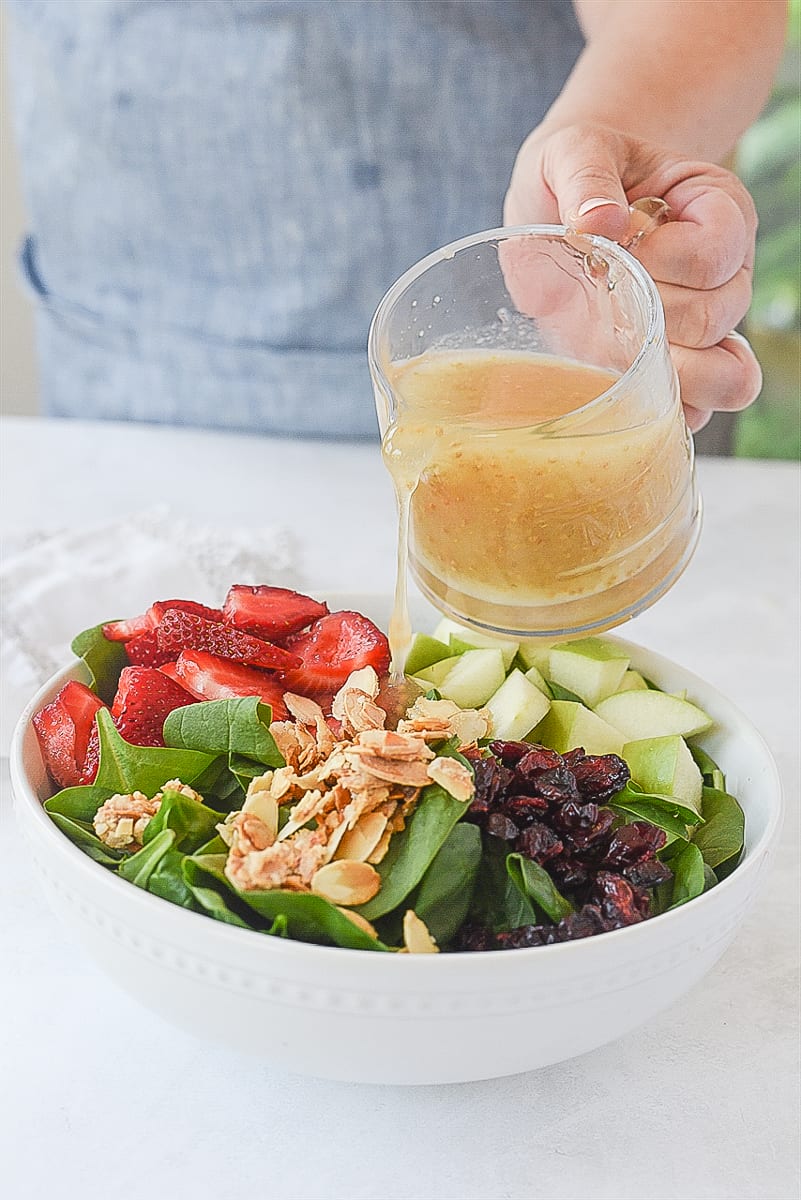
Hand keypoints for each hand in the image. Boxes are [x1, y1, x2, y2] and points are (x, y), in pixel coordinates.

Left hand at [503, 124, 761, 431]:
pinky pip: (697, 414)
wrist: (552, 212)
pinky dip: (660, 412)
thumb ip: (584, 176)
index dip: (662, 260)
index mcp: (718, 209)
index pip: (716, 252)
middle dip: (647, 314)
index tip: (615, 246)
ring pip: (726, 379)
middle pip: (716, 318)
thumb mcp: (571, 151)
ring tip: (613, 345)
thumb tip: (599, 224)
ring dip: (664, 374)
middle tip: (601, 293)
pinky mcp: (677, 372)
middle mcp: (727, 273)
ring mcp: (709, 330)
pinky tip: (617, 386)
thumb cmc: (572, 174)